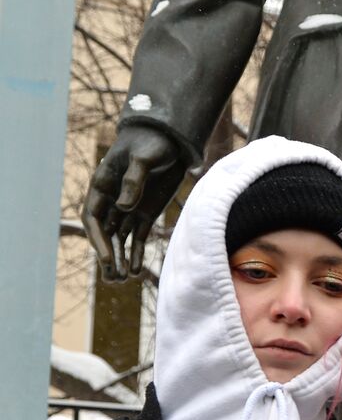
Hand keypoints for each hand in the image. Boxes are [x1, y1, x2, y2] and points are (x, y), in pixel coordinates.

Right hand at [82, 124, 186, 280]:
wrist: (169, 139)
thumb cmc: (152, 143)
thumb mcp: (144, 158)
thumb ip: (135, 180)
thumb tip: (124, 207)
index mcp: (103, 185)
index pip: (93, 218)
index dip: (98, 240)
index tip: (107, 258)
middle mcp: (112, 200)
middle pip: (104, 233)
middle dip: (107, 256)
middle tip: (112, 278)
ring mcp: (128, 207)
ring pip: (118, 238)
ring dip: (119, 259)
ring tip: (123, 280)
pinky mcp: (145, 213)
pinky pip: (137, 236)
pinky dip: (135, 252)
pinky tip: (136, 270)